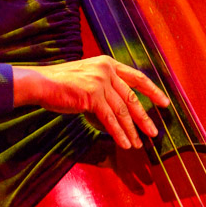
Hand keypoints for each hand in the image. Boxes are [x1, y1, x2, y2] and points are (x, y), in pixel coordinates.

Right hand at [12, 55, 169, 149]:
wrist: (41, 83)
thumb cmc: (60, 83)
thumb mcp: (87, 77)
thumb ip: (104, 86)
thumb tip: (119, 108)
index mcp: (107, 63)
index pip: (136, 77)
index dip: (152, 90)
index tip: (164, 102)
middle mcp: (106, 70)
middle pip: (132, 97)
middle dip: (144, 117)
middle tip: (154, 132)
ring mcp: (100, 82)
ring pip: (122, 111)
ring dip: (131, 130)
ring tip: (138, 144)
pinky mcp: (93, 96)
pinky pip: (110, 119)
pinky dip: (119, 133)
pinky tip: (124, 144)